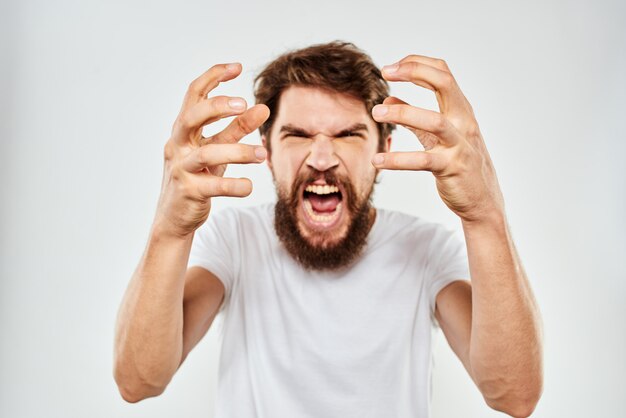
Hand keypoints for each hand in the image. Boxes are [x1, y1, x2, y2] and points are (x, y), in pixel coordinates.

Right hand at [155, 63, 269, 236]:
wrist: (175, 217)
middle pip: (192, 116)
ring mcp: (180, 168)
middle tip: (245, 103)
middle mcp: (178, 144)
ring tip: (264, 154)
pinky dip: (234, 185)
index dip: (213, 77)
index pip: (193, 94)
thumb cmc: (198, 178)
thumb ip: (236, 130)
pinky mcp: (188, 191)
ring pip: (208, 154)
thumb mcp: (218, 151)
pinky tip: (249, 186)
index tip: (237, 67)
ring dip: (239, 151)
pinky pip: (214, 186)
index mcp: (184, 130)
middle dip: (218, 106)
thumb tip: (262, 108)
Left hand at [371, 55, 503, 223]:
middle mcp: (464, 123)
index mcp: (461, 111)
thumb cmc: (459, 165)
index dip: (417, 64)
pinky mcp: (452, 168)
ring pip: (434, 120)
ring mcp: (460, 145)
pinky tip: (377, 160)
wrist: (482, 202)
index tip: (391, 68)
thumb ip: (413, 119)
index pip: (443, 74)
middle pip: (445, 83)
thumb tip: (389, 98)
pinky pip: (422, 161)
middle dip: (414, 72)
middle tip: (385, 72)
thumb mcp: (436, 138)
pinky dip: (397, 159)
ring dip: (402, 113)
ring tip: (376, 112)